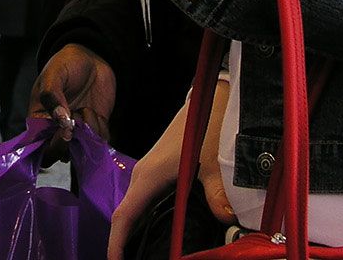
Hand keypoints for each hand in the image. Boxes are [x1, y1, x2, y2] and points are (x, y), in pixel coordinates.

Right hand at [28, 45, 115, 163]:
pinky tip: (97, 112)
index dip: (53, 147)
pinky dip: (101, 129)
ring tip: (86, 108)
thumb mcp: (54, 74)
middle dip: (73, 143)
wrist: (92, 58)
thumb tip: (60, 120)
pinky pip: (100, 142)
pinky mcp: (95, 131)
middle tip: (78, 119)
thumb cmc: (66, 64)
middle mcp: (57, 131)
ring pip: (84, 150)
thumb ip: (52, 95)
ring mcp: (77, 133)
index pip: (41, 149)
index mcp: (39, 121)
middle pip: (61, 155)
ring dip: (88, 132)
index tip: (65, 132)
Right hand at [106, 80, 233, 259]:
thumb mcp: (213, 162)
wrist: (213, 99)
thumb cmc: (206, 126)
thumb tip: (225, 221)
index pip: (123, 216)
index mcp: (148, 176)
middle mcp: (142, 175)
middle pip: (125, 215)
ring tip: (140, 254)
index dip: (117, 243)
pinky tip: (156, 232)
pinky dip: (143, 219)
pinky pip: (144, 200)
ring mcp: (149, 171)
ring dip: (133, 231)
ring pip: (135, 208)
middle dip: (123, 242)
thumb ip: (217, 194)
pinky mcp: (159, 170)